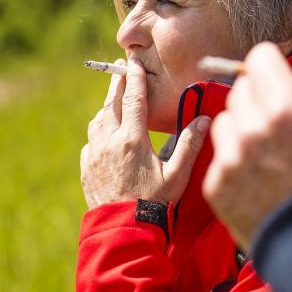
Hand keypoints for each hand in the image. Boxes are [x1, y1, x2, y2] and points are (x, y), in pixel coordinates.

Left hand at [80, 56, 208, 208]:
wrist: (123, 230)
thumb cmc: (154, 203)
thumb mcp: (177, 175)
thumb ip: (190, 144)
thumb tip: (205, 119)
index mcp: (133, 140)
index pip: (134, 100)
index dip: (135, 78)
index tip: (133, 62)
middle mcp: (110, 142)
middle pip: (112, 104)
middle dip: (118, 84)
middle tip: (121, 69)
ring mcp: (95, 155)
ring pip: (98, 121)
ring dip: (107, 106)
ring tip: (115, 99)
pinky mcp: (87, 168)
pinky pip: (91, 141)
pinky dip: (99, 130)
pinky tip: (105, 133)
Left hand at [203, 42, 291, 249]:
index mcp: (286, 108)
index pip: (260, 58)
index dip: (274, 65)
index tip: (282, 79)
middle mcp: (251, 128)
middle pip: (241, 89)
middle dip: (261, 96)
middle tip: (282, 120)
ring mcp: (230, 159)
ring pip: (226, 120)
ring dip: (244, 126)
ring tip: (270, 151)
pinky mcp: (217, 187)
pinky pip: (220, 157)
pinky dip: (235, 161)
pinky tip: (261, 178)